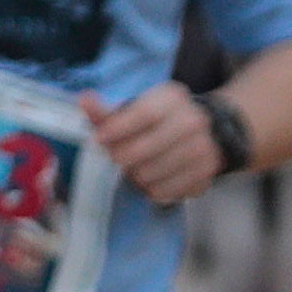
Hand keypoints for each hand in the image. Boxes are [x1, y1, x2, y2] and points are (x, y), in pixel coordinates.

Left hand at [84, 78, 228, 205]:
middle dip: (121, 157)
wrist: (207, 132)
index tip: (100, 138)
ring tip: (139, 166)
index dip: (118, 129)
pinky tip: (155, 177)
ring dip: (135, 176)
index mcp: (172, 100)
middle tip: (118, 157)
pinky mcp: (206, 173)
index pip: (143, 114)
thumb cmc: (157, 122)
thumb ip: (107, 112)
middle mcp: (192, 122)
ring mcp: (203, 148)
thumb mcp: (135, 109)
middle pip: (140, 150)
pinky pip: (163, 192)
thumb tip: (85, 99)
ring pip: (148, 175)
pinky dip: (152, 189)